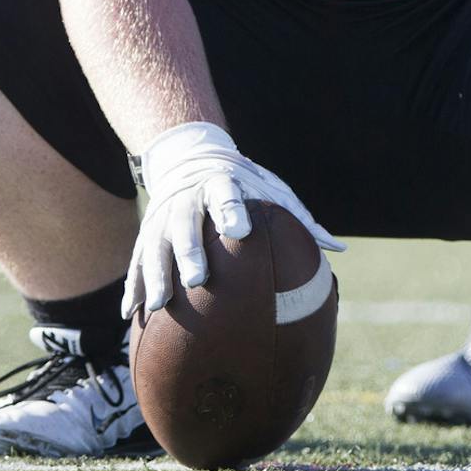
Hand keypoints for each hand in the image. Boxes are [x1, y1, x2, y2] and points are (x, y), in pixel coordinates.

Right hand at [122, 120, 342, 318]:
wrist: (190, 158)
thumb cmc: (242, 184)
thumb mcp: (269, 189)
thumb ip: (298, 218)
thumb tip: (338, 249)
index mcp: (221, 184)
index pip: (226, 195)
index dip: (232, 211)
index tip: (240, 228)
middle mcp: (187, 199)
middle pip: (185, 225)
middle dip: (188, 252)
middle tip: (197, 280)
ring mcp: (162, 216)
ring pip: (154, 246)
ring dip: (155, 275)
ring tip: (160, 305)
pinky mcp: (146, 232)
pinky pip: (136, 261)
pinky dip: (133, 285)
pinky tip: (131, 312)